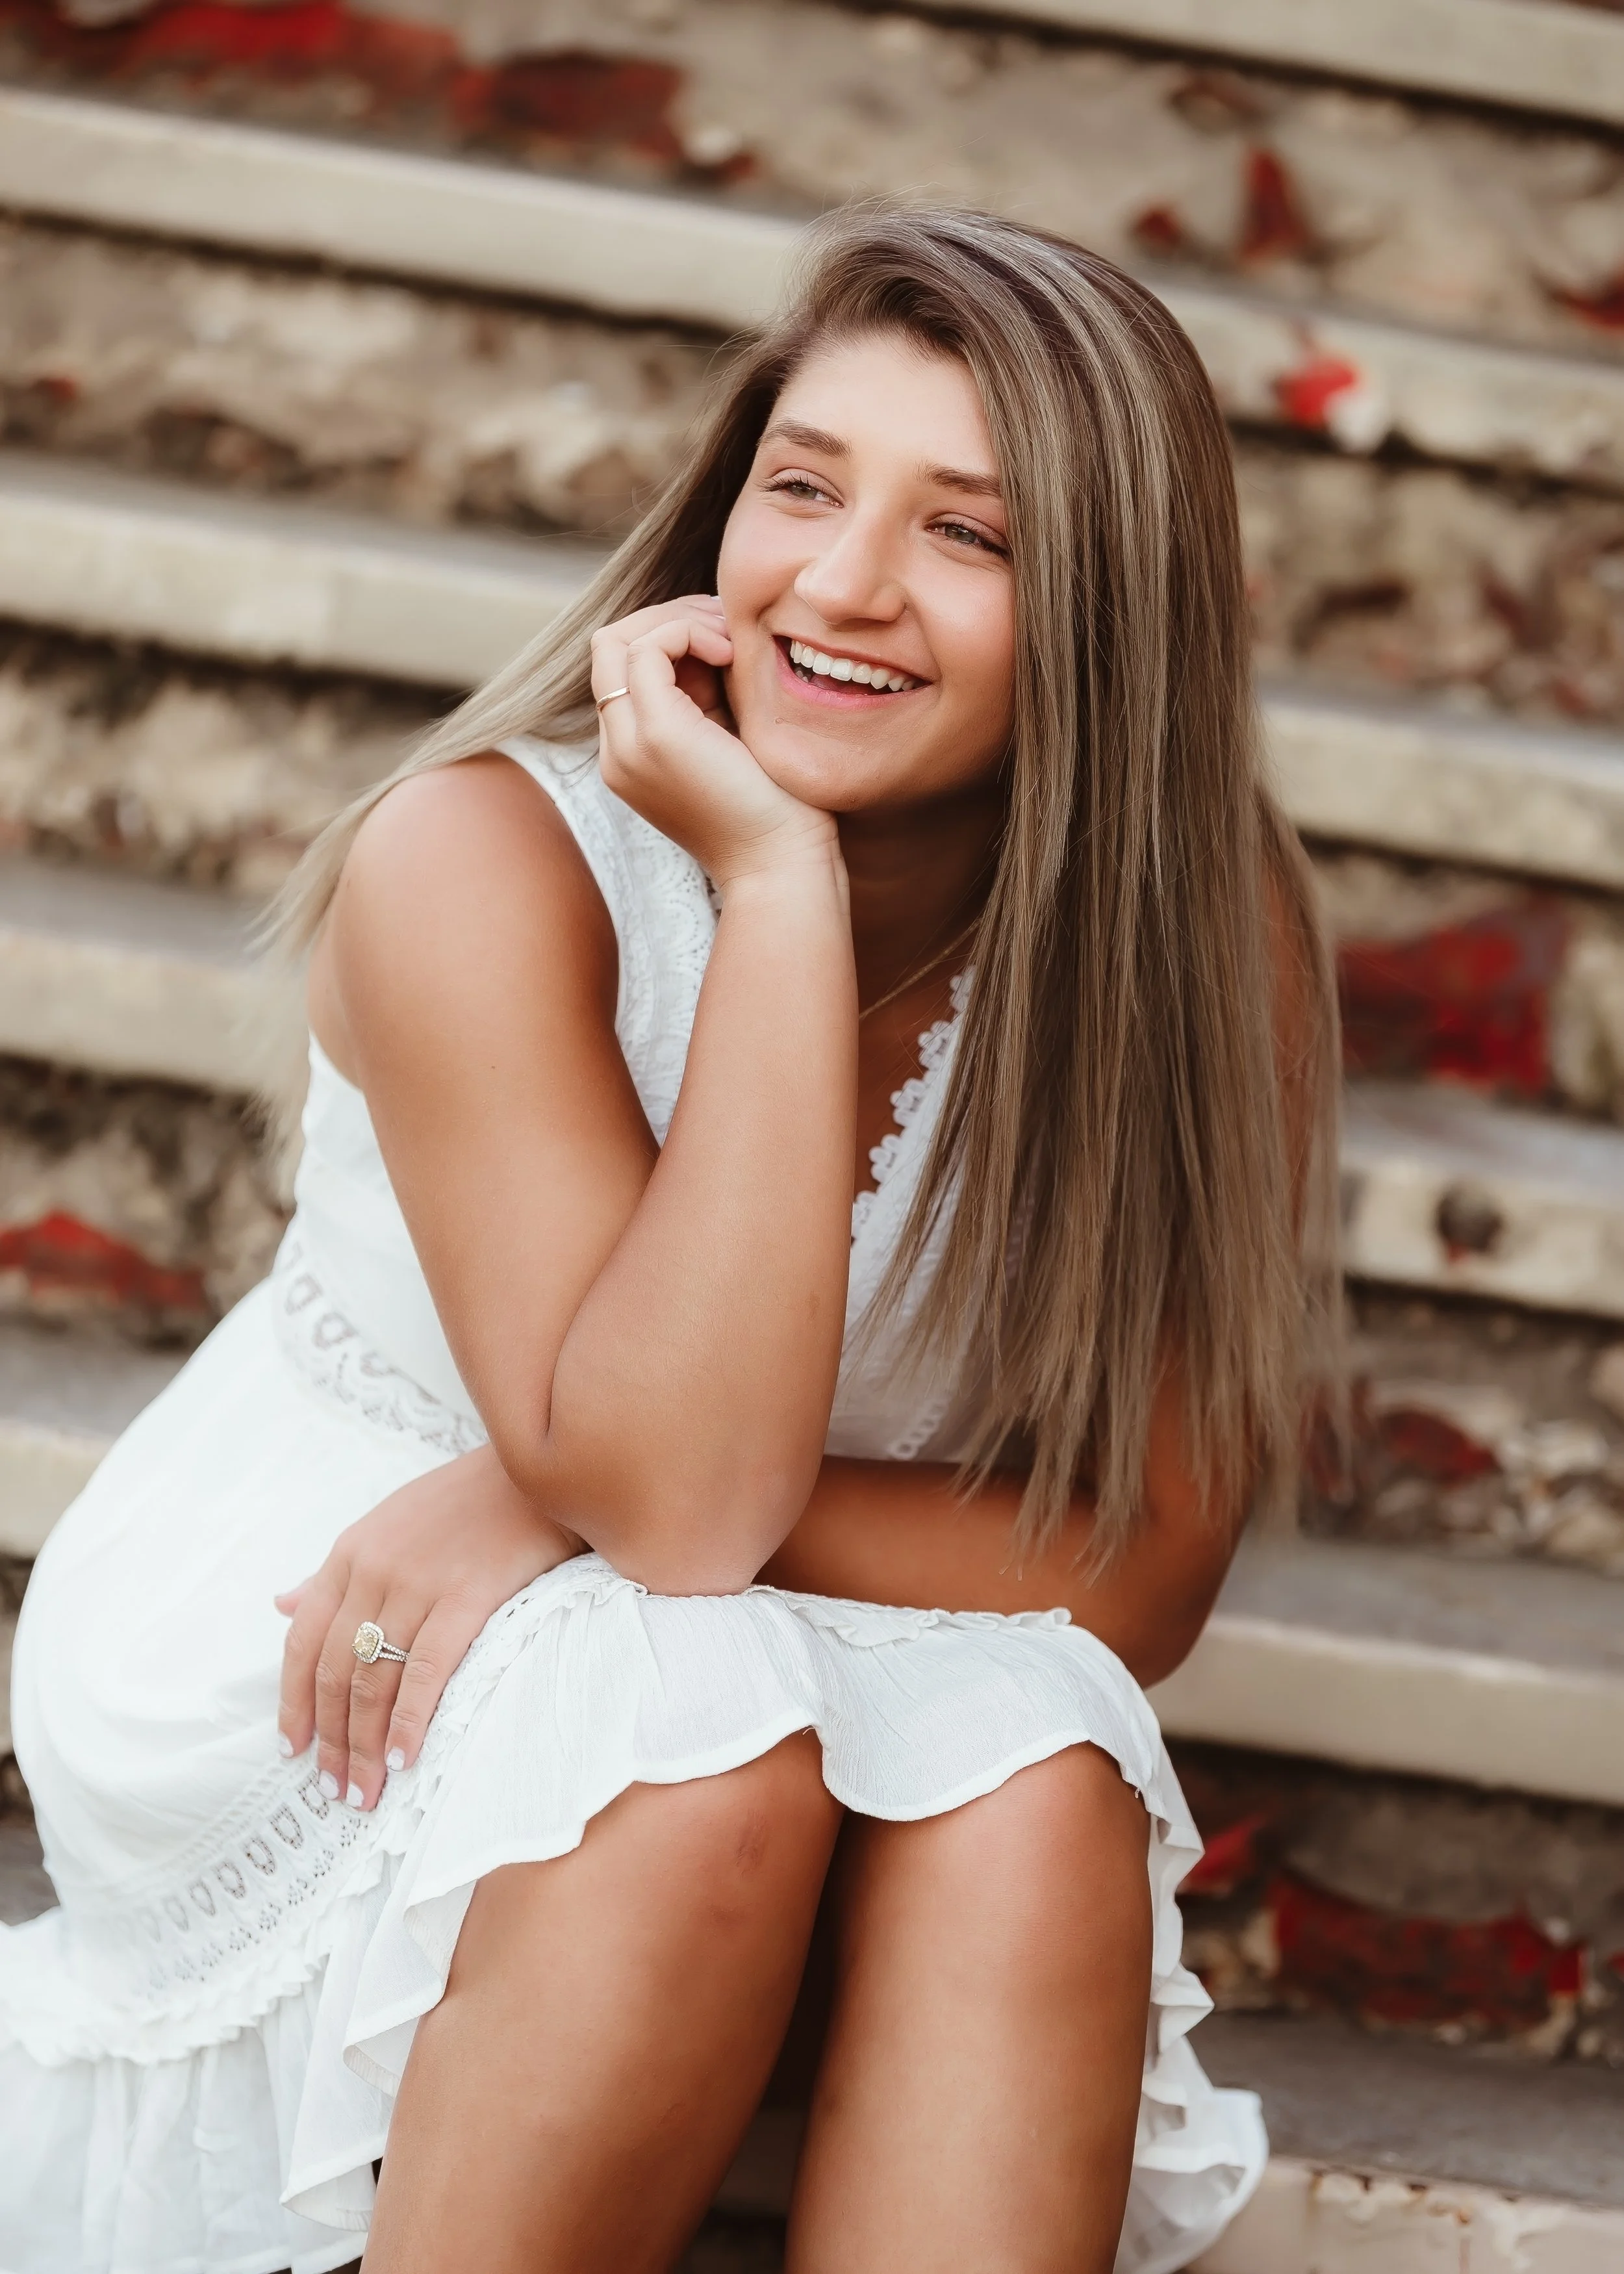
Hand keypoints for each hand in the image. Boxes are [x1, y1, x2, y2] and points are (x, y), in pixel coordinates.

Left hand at [275, 1447, 583, 1809]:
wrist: (538, 1470)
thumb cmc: (467, 1499)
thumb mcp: (388, 1522)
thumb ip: (335, 1571)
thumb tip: (282, 1603)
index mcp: (350, 1552)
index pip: (303, 1640)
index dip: (295, 1700)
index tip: (293, 1749)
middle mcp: (374, 1569)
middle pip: (337, 1670)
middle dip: (332, 1739)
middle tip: (337, 1790)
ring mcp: (418, 1582)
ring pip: (375, 1679)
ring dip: (364, 1745)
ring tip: (364, 1791)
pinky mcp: (467, 1595)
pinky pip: (427, 1670)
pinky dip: (409, 1721)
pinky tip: (403, 1758)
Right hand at [591, 596, 835, 886]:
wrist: (782, 866)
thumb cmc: (776, 808)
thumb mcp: (731, 738)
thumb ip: (708, 694)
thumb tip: (712, 631)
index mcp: (633, 753)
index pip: (622, 665)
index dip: (671, 636)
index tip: (728, 644)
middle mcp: (618, 750)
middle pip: (610, 645)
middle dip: (670, 619)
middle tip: (728, 629)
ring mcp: (629, 744)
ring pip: (618, 640)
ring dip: (679, 621)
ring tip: (732, 642)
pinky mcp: (658, 736)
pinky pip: (647, 649)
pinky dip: (688, 632)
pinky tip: (731, 653)